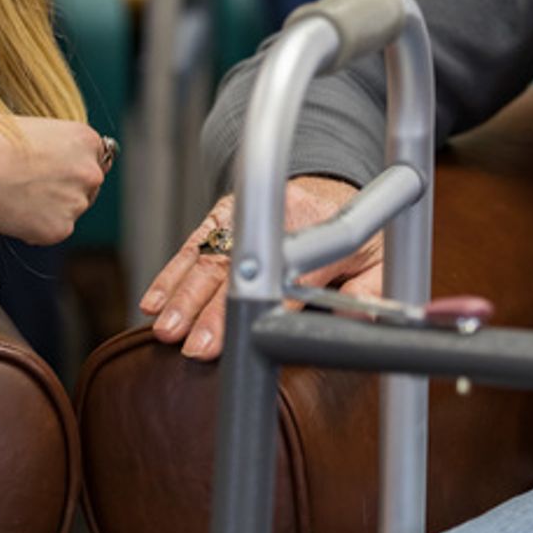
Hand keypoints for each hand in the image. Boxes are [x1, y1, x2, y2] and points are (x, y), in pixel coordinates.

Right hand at [0, 112, 108, 243]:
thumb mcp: (31, 128)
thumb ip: (53, 144)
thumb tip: (50, 157)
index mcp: (85, 139)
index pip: (93, 157)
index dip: (69, 163)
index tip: (51, 168)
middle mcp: (90, 172)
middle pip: (87, 186)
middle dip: (64, 188)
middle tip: (31, 186)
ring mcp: (77, 202)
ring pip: (70, 209)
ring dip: (50, 208)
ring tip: (17, 197)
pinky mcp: (61, 229)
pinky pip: (53, 230)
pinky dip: (36, 226)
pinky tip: (14, 212)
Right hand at [139, 176, 382, 358]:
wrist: (331, 188)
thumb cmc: (356, 237)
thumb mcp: (379, 262)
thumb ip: (370, 292)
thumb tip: (353, 319)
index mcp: (322, 230)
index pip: (291, 274)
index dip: (266, 304)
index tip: (246, 333)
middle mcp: (277, 217)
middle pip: (239, 267)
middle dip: (211, 308)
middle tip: (191, 343)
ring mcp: (246, 213)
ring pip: (209, 255)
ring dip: (183, 295)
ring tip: (165, 327)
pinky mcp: (222, 216)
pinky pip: (192, 246)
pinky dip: (170, 275)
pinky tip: (154, 301)